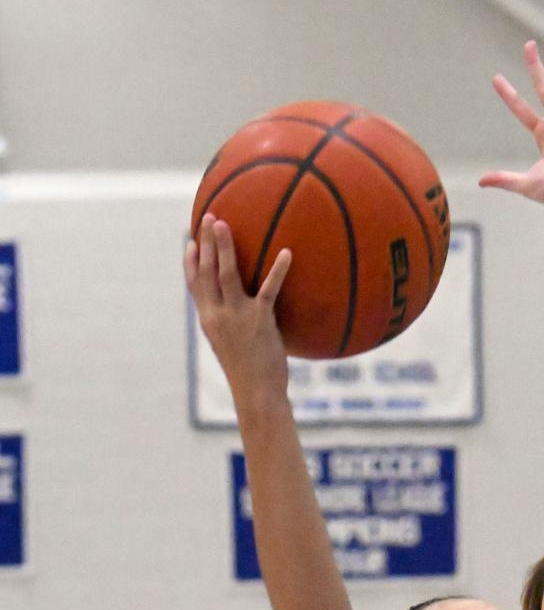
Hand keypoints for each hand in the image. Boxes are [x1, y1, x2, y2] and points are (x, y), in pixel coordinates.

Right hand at [185, 214, 290, 406]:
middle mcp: (217, 315)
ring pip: (227, 274)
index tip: (192, 242)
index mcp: (208, 320)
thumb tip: (241, 312)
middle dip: (206, 242)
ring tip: (224, 224)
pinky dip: (278, 269)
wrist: (257, 393)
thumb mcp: (231, 346)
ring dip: (224, 246)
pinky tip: (286, 252)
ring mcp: (237, 316)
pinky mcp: (260, 320)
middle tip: (208, 217)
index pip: (194, 285)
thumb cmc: (249, 372)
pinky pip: (269, 289)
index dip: (191, 262)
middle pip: (207, 272)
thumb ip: (230, 324)